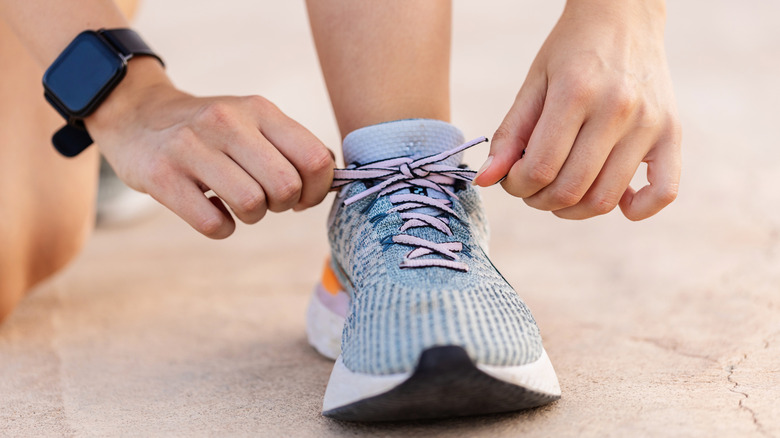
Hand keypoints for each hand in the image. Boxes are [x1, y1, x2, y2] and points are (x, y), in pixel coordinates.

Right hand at [86, 58, 334, 237]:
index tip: (301, 196)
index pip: (315, 158)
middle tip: (266, 199)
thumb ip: (292, 146)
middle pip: (286, 186)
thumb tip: (333, 183)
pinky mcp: (161, 176)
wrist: (136, 115)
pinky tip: (212, 210)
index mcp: (259, 110)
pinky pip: (213, 224)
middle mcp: (227, 123)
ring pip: (252, 205)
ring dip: (252, 216)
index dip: (317, 190)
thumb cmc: (210, 129)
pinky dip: (221, 227)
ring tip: (238, 203)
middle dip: (283, 204)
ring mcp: (190, 148)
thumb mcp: (252, 120)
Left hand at [473, 0, 680, 220]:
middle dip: (539, 200)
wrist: (624, 14)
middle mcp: (617, 108)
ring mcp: (649, 122)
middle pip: (571, 189)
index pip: (540, 168)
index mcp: (576, 92)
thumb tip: (485, 180)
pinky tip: (616, 201)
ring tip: (560, 192)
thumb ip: (509, 133)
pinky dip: (637, 209)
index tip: (512, 178)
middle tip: (532, 188)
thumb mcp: (533, 84)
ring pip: (605, 198)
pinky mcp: (672, 132)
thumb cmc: (571, 50)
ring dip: (573, 210)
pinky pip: (663, 192)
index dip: (517, 186)